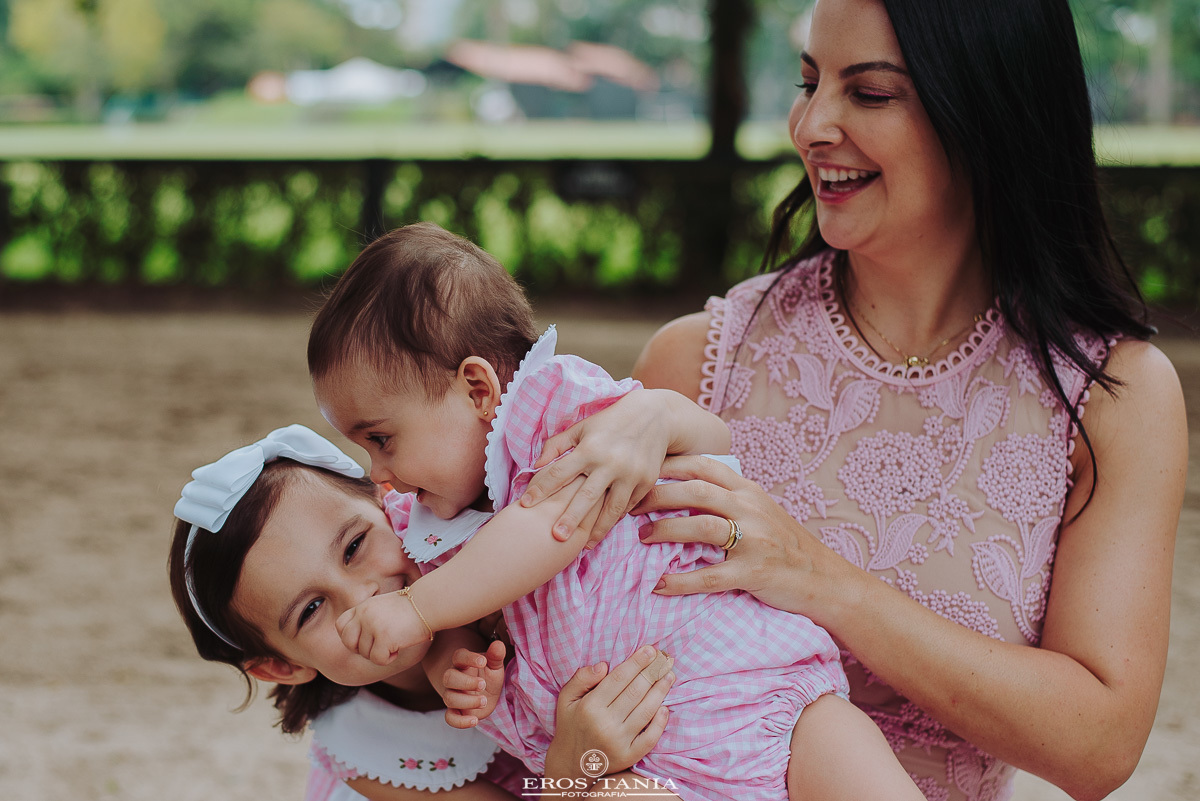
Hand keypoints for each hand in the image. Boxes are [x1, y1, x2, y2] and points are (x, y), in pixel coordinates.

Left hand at [336, 591, 429, 665]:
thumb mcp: (383, 607)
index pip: (340, 625)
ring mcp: (372, 625)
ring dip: (381, 653)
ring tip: (396, 640)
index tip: (366, 638)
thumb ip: (368, 619)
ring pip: (365, 654)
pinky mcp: (384, 637)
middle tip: (379, 645)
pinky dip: (390, 658)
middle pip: (348, 642)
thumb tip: (357, 642)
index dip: (350, 636)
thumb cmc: (411, 608)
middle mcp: (364, 614)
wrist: (429, 604)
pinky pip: (378, 659)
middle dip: (362, 649)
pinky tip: (399, 646)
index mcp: (363, 606)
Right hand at [443, 640, 505, 728]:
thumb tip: (498, 644)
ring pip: (448, 698)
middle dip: (465, 682)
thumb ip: (495, 656)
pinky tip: (475, 720)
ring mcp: (453, 695)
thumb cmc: (489, 676)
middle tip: (483, 684)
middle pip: (448, 678)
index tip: (483, 661)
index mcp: (463, 664)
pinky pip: (450, 718)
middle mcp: (454, 679)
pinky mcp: (456, 712)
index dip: (469, 658)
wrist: (487, 696)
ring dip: (467, 701)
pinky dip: (460, 722)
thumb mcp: (495, 666)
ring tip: (484, 701)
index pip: (458, 656)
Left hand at [520, 389, 672, 545]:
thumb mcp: (583, 426)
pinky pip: (628, 505)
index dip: (540, 488)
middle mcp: (610, 463)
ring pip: (611, 509)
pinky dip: (615, 519)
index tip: (525, 504)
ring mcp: (631, 474)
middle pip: (586, 497)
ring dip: (597, 529)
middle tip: (556, 537)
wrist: (656, 416)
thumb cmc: (611, 421)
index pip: (559, 472)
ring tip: (583, 546)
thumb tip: (535, 465)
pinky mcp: (646, 482)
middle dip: (570, 518)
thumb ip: (557, 445)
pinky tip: (603, 531)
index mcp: (590, 448)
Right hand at [543, 645, 673, 780]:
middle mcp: (605, 724)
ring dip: (660, 691)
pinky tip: (665, 707)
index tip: (649, 650)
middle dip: (652, 672)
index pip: (619, 679)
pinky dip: (660, 722)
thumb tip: (603, 666)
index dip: (636, 662)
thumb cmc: (571, 725)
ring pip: (646, 711)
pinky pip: (650, 738)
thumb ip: (581, 678)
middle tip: (664, 660)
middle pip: (635, 692)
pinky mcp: (628, 756)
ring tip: (669, 676)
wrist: (570, 765)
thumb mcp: (566, 699)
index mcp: (590, 707)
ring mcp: (619, 742)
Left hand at [633, 455, 857, 619]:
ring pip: (701, 528)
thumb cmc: (786, 545)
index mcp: (749, 491)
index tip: (642, 470)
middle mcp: (750, 509)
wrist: (824, 579)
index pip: (704, 466)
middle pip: (696, 492)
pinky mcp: (753, 573)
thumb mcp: (762, 510)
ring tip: (642, 538)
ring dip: (666, 532)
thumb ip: (730, 498)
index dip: (670, 465)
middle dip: (657, 495)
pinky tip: (659, 585)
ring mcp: (753, 541)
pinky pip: (710, 577)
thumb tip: (686, 489)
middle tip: (631, 505)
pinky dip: (681, 581)